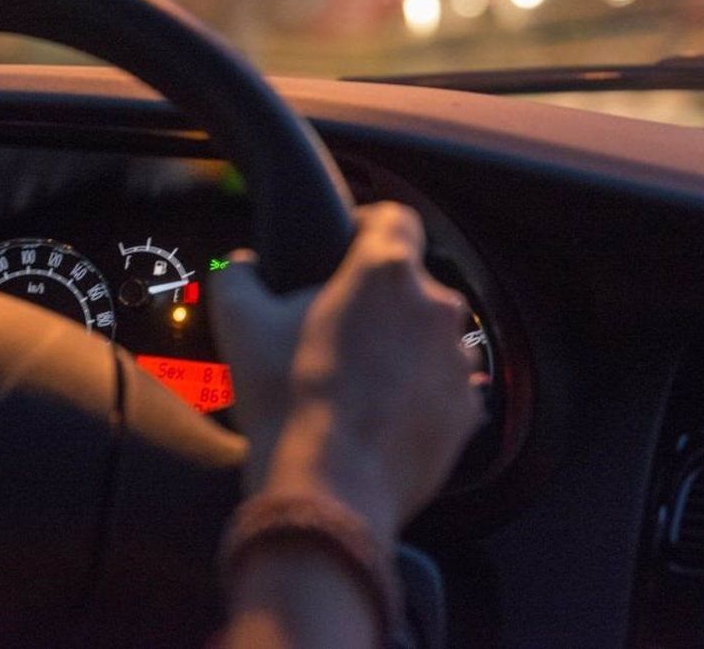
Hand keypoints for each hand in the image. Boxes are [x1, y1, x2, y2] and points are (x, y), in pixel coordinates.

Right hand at [210, 203, 480, 545]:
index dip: (365, 224)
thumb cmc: (286, 398)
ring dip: (399, 346)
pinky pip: (441, 386)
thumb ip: (237, 274)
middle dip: (376, 299)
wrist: (327, 488)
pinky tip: (376, 414)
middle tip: (333, 329)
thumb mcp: (239, 322)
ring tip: (356, 379)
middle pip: (409, 282)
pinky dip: (416, 393)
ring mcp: (457, 361)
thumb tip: (242, 264)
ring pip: (428, 335)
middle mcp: (434, 307)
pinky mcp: (466, 410)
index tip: (343, 247)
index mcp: (385, 271)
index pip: (393, 216)